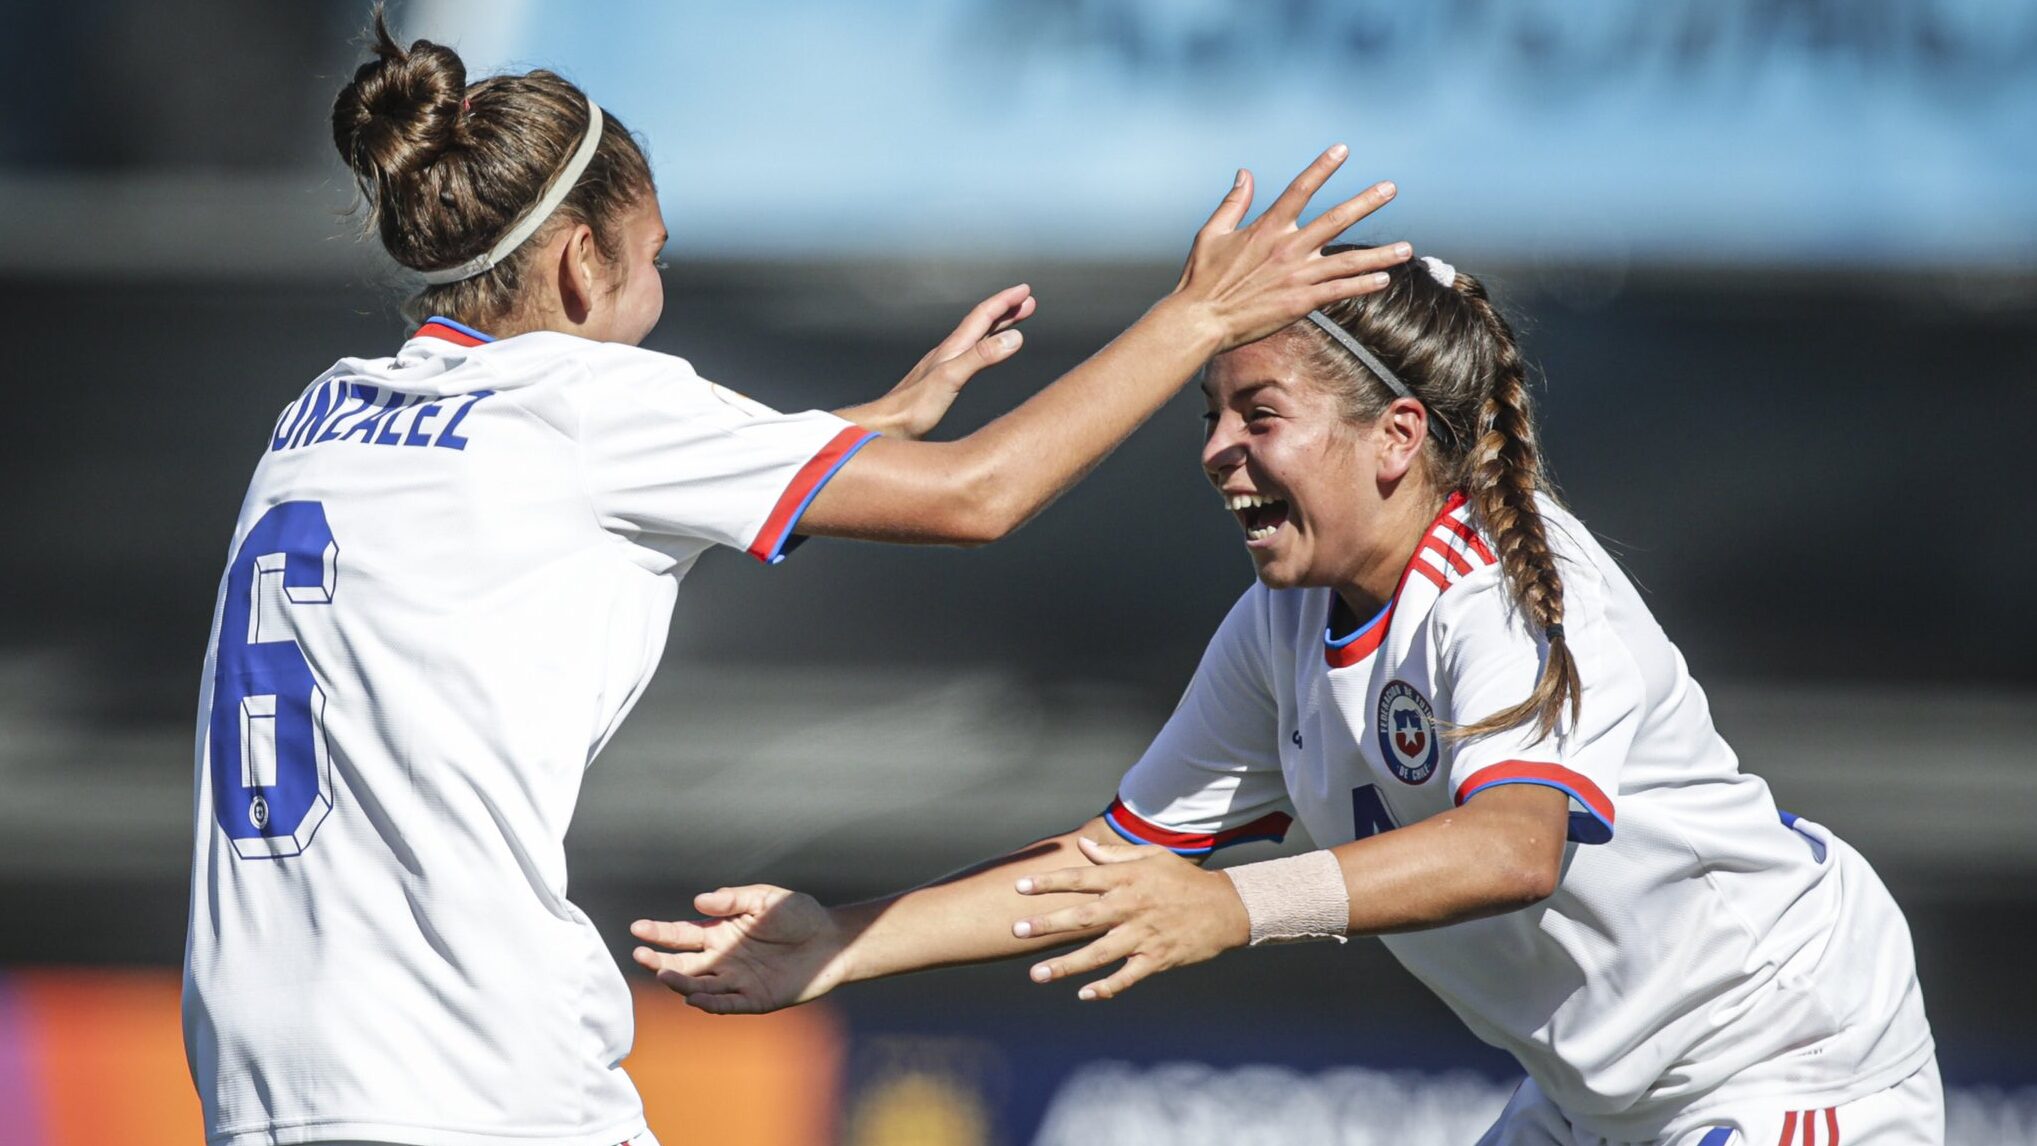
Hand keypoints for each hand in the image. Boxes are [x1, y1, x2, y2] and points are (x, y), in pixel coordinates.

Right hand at [630, 885, 844, 1014]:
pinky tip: (693, 997)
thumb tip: (698, 902)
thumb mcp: (766, 899)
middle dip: (660, 960)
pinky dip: (709, 1003)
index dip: (659, 933)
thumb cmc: (799, 915)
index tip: (637, 928)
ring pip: (699, 986)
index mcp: (721, 933)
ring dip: (681, 982)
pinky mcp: (754, 999)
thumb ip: (733, 901)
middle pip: (683, 963)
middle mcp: (723, 959)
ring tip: (663, 975)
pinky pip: (727, 1004)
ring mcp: (737, 981)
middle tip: (640, 955)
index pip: (682, 935)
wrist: (832, 941)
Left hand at [837, 284, 1036, 439]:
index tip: (1026, 291)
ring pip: (976, 338)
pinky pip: (970, 355)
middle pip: (981, 324)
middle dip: (1006, 311)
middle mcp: (949, 352)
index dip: (1005, 302)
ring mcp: (945, 366)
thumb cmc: (914, 407)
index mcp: (953, 348)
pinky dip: (985, 347)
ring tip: (1015, 322)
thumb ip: (982, 357)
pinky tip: (984, 354)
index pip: (983, 316)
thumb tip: (1015, 337)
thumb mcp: (952, 378)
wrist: (886, 426)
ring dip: (997, 327)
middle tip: (1028, 302)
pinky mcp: (942, 382)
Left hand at [1010, 834, 1249, 1000]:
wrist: (1227, 908)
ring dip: (1066, 965)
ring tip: (1037, 975)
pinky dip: (1106, 987)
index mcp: (1127, 879)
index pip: (1081, 878)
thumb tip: (1083, 846)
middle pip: (1082, 917)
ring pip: (1098, 953)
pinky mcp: (1156, 958)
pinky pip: (1126, 977)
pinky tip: (1084, 994)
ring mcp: (1143, 935)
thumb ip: (1115, 854)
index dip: (1049, 882)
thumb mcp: (1153, 856)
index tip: (1019, 886)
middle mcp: (1131, 907)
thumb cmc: (1185, 879)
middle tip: (1016, 931)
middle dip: (1047, 924)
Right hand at [1170, 145, 1411, 352]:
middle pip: (1335, 219)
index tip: (1342, 150)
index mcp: (1266, 228)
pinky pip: (1339, 291)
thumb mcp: (1211, 233)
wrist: (1200, 320)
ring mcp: (1297, 276)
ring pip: (1348, 261)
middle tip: (1390, 188)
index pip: (1300, 189)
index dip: (1322, 168)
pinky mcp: (1300, 303)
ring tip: (1406, 248)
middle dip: (1366, 201)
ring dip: (1379, 254)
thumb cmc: (1201, 278)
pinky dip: (1362, 285)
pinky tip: (1384, 279)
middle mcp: (1287, 248)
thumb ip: (1234, 202)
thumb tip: (1244, 173)